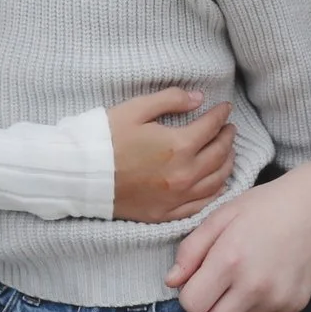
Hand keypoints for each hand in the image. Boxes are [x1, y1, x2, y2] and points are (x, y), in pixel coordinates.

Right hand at [108, 90, 235, 222]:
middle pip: (219, 154)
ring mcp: (177, 197)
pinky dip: (216, 191)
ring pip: (216, 181)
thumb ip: (171, 100)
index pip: (211, 127)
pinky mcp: (166, 213)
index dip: (221, 114)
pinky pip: (201, 204)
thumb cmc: (106, 138)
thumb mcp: (136, 109)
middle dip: (228, 138)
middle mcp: (184, 174)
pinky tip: (218, 183)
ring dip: (227, 163)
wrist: (81, 175)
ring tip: (228, 152)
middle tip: (229, 128)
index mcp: (178, 145)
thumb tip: (198, 98)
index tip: (225, 108)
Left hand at [164, 153, 310, 311]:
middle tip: (212, 289)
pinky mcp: (294, 306)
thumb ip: (190, 250)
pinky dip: (255, 306)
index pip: (191, 305)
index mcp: (230, 260)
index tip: (198, 278)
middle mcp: (255, 286)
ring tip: (245, 274)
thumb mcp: (220, 216)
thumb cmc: (264, 206)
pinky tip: (264, 278)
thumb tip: (172, 282)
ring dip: (231, 307)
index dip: (188, 294)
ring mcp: (278, 299)